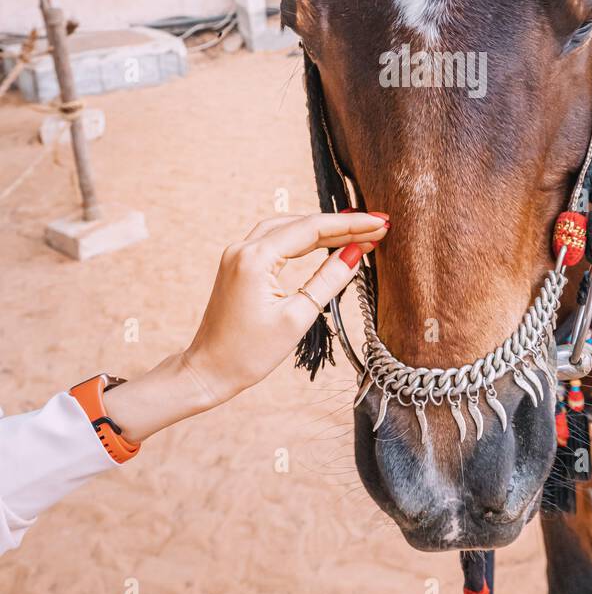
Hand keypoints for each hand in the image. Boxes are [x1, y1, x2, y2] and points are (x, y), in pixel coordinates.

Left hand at [181, 211, 387, 403]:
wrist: (208, 371)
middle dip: (340, 225)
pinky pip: (276, 241)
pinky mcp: (239, 264)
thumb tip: (356, 252)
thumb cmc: (249, 353)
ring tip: (357, 232)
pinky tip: (325, 243)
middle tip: (376, 227)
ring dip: (322, 229)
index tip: (381, 223)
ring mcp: (238, 254)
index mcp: (255, 258)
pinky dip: (302, 240)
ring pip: (287, 229)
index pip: (311, 229)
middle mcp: (243, 248)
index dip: (350, 224)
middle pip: (300, 224)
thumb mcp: (297, 317)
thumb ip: (328, 280)